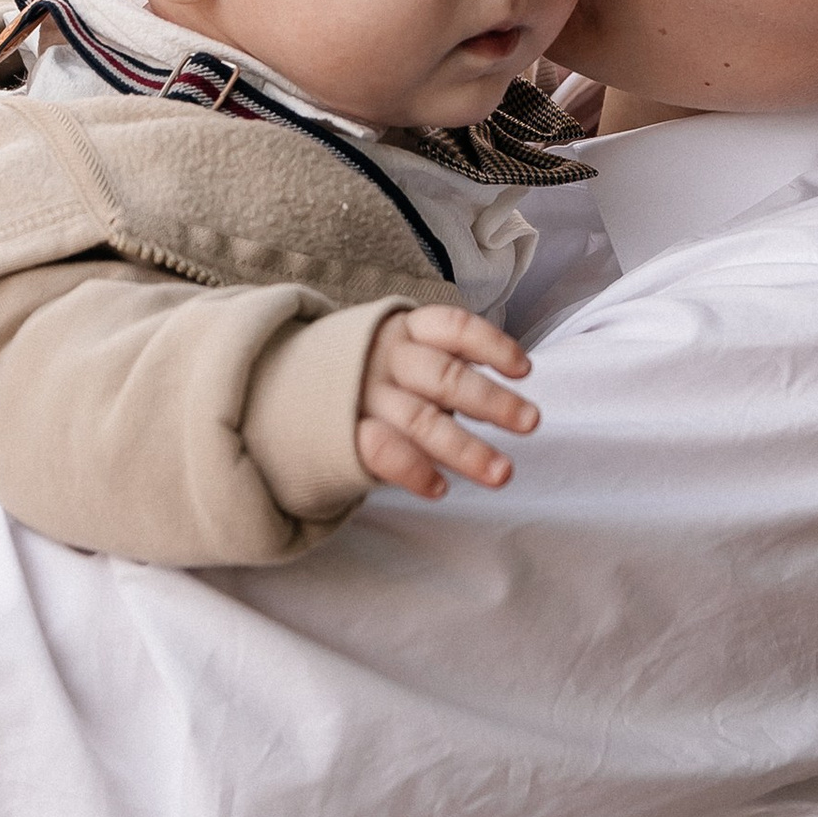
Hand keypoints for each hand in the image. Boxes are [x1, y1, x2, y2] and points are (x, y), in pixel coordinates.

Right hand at [355, 306, 539, 499]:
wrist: (286, 384)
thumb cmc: (369, 370)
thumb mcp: (400, 346)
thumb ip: (444, 360)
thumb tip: (508, 388)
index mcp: (405, 330)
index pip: (454, 328)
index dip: (492, 345)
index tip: (524, 369)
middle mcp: (386, 360)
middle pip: (445, 378)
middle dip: (491, 401)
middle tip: (531, 422)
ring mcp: (364, 397)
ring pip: (422, 420)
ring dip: (466, 449)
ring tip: (502, 473)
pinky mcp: (346, 433)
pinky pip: (384, 452)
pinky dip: (414, 471)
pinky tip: (441, 488)